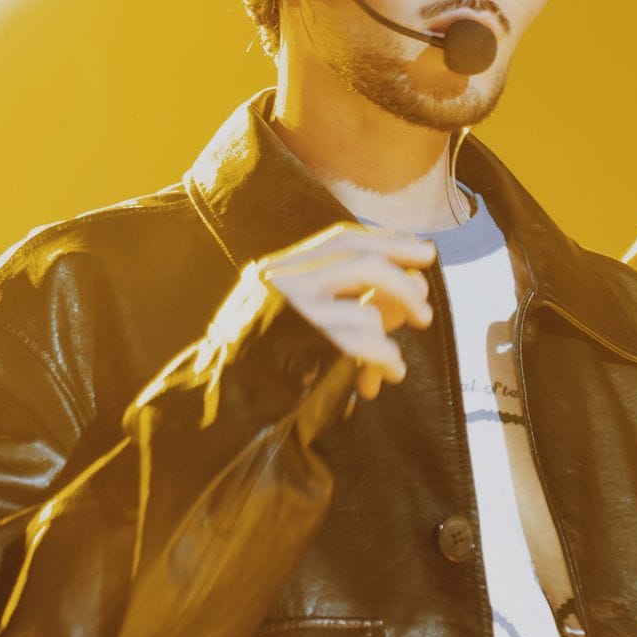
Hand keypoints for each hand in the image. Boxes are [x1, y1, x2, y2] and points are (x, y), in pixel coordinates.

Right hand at [260, 224, 435, 400]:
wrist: (211, 397)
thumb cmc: (258, 358)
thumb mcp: (290, 313)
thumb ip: (339, 295)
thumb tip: (411, 286)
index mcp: (281, 268)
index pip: (342, 239)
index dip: (388, 242)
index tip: (423, 252)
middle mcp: (284, 281)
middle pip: (362, 263)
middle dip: (404, 285)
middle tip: (425, 315)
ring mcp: (293, 315)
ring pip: (368, 312)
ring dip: (390, 341)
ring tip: (395, 363)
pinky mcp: (304, 350)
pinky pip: (364, 348)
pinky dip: (386, 360)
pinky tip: (390, 373)